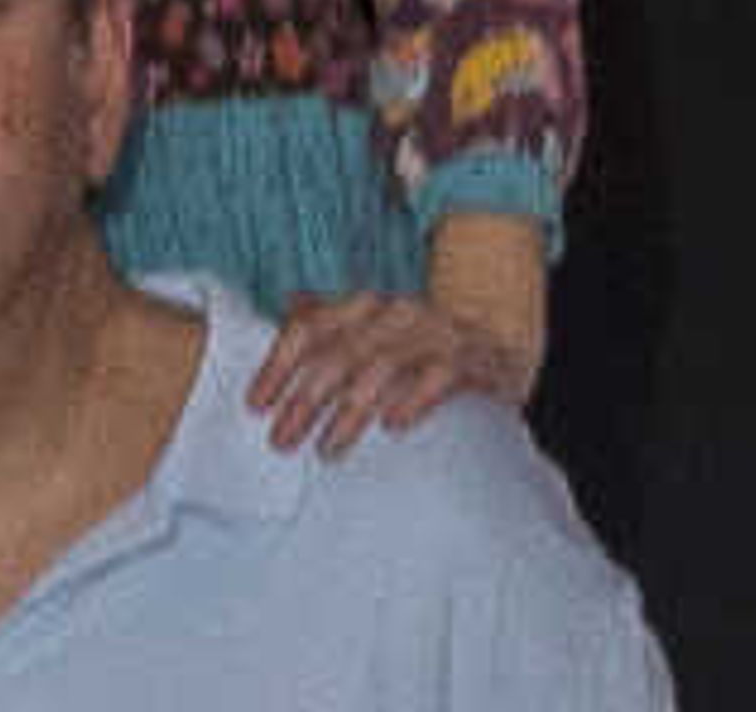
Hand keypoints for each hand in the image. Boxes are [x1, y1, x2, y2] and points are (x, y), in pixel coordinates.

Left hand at [243, 281, 540, 457]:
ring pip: (381, 366)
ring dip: (349, 410)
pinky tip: (393, 426)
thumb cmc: (420, 352)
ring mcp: (433, 333)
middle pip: (338, 353)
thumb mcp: (373, 338)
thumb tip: (282, 333)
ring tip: (326, 450)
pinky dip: (413, 397)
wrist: (500, 346)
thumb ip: (331, 332)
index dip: (278, 364)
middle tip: (281, 442)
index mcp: (365, 306)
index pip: (310, 327)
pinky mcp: (468, 361)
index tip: (254, 405)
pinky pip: (437, 376)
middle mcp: (395, 312)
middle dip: (304, 399)